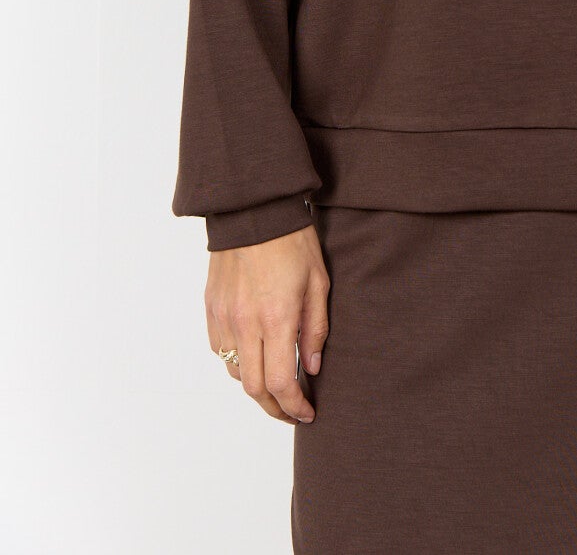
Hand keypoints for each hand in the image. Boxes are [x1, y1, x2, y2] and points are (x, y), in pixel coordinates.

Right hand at [205, 224, 329, 423]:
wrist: (254, 210)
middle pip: (254, 388)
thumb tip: (312, 368)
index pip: (281, 383)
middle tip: (292, 410)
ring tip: (276, 386)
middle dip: (274, 407)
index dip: (294, 406)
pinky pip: (221, 351)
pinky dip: (237, 364)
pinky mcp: (211, 309)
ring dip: (255, 388)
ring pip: (235, 373)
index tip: (307, 413)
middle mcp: (245, 324)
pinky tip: (254, 358)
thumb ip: (316, 329)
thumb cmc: (293, 241)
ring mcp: (224, 317)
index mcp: (276, 318)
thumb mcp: (318, 282)